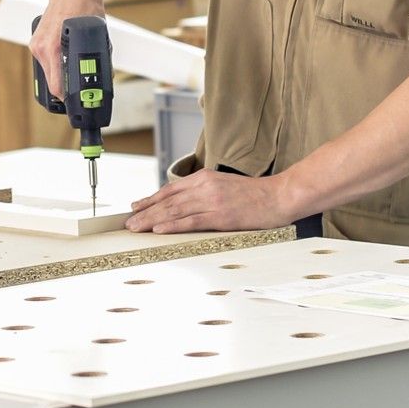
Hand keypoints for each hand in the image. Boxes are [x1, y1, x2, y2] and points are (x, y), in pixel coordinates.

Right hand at [30, 0, 104, 98]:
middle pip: (52, 83)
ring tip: (76, 72)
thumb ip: (99, 58)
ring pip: (48, 73)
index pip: (56, 87)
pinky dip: (56, 65)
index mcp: (52, 49)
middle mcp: (40, 47)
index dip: (69, 99)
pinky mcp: (37, 40)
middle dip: (67, 88)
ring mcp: (36, 44)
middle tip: (82, 90)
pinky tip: (67, 60)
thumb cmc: (85, 6)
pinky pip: (46, 61)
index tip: (79, 104)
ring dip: (61, 76)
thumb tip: (104, 77)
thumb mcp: (98, 35)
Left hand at [126, 168, 297, 234]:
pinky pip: (191, 221)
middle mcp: (205, 186)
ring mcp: (213, 201)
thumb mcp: (224, 185)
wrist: (280, 196)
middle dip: (145, 212)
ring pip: (175, 211)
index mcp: (205, 177)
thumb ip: (203, 191)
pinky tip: (159, 230)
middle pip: (168, 200)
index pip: (170, 189)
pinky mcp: (222, 216)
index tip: (135, 208)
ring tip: (136, 228)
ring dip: (152, 220)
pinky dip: (173, 225)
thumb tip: (182, 204)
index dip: (150, 199)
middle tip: (128, 222)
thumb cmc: (254, 194)